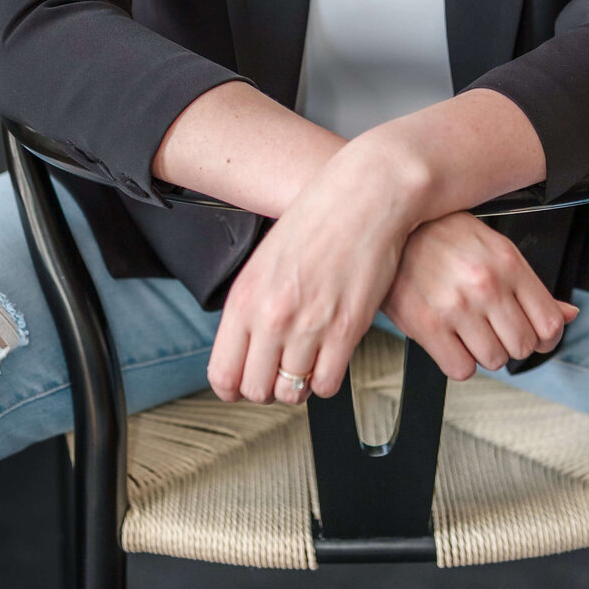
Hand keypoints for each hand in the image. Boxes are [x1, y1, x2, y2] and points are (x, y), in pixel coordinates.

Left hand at [206, 141, 420, 406]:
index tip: (244, 384)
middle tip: (281, 371)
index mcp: (245, 297)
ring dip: (299, 384)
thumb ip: (252, 306)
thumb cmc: (318, 219)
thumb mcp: (265, 259)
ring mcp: (310, 325)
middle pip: (256, 390)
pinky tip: (330, 357)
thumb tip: (248, 350)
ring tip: (307, 362)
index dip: (233, 388)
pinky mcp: (347, 330)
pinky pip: (327, 385)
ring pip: (292, 392)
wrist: (365, 195)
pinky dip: (327, 379)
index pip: (223, 374)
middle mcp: (272, 316)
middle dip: (268, 388)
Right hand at [379, 212, 578, 379]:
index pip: (550, 324)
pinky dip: (458, 361)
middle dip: (511, 343)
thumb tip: (568, 315)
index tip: (532, 335)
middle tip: (492, 327)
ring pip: (494, 361)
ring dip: (483, 352)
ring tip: (467, 329)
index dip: (545, 338)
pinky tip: (450, 339)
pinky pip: (461, 369)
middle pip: (523, 347)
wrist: (392, 229)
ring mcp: (457, 306)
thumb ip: (531, 287)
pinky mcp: (428, 325)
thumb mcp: (494, 249)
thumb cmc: (442, 235)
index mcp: (508, 263)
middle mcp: (486, 285)